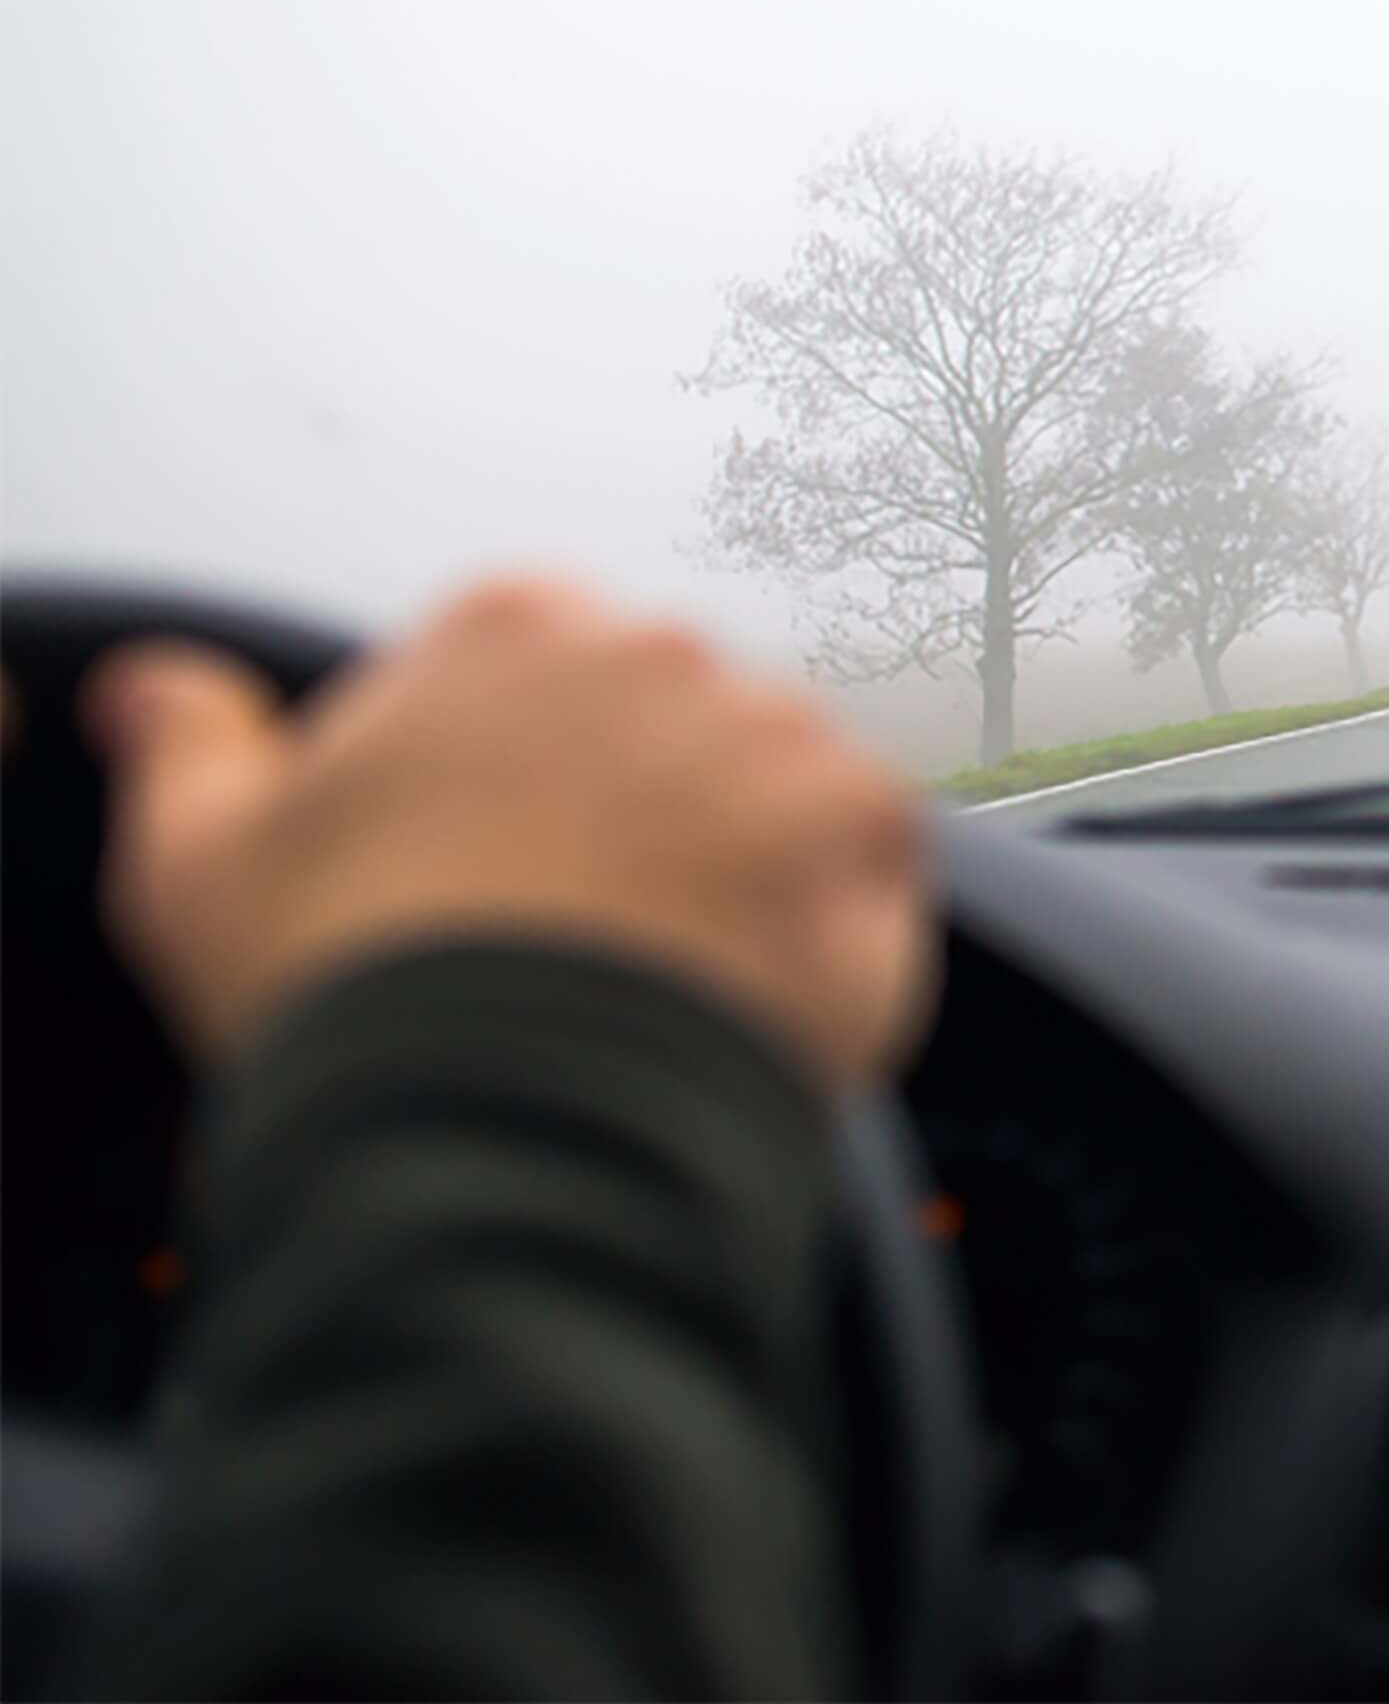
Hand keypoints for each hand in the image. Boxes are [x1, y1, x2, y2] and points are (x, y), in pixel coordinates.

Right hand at [86, 577, 935, 1094]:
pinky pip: (868, 864)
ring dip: (744, 867)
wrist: (510, 1122)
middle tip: (588, 939)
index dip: (519, 779)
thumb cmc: (356, 991)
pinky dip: (829, 926)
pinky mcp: (866, 828)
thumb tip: (158, 690)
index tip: (499, 867)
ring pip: (775, 791)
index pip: (541, 667)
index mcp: (508, 629)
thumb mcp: (203, 861)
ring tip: (667, 982)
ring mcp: (774, 733)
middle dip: (643, 815)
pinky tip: (751, 994)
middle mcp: (658, 652)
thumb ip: (190, 745)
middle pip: (670, 726)